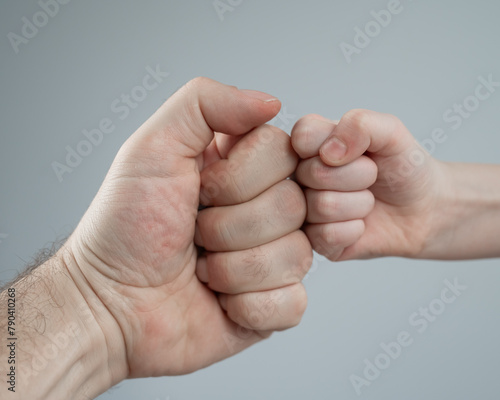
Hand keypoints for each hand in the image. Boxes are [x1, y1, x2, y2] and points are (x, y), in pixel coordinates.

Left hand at [61, 77, 309, 387]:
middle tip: (194, 232)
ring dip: (232, 268)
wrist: (110, 302)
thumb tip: (270, 102)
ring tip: (201, 267)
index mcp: (245, 167)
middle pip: (293, 205)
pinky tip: (219, 300)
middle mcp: (266, 208)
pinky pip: (291, 302)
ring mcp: (274, 257)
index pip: (284, 153)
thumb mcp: (154, 147)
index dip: (239, 178)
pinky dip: (247, 305)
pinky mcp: (274, 304)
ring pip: (295, 255)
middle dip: (227, 225)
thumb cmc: (126, 226)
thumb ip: (205, 103)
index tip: (201, 189)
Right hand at [291, 109, 446, 260]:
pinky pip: (326, 236)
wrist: (424, 209)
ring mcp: (305, 208)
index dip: (336, 146)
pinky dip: (354, 230)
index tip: (360, 151)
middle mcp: (301, 175)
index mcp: (313, 142)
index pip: (302, 135)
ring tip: (368, 201)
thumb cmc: (403, 167)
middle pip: (312, 173)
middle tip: (371, 178)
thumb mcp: (392, 132)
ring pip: (322, 206)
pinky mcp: (314, 240)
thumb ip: (360, 124)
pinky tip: (361, 225)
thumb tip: (328, 152)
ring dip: (360, 204)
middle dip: (358, 176)